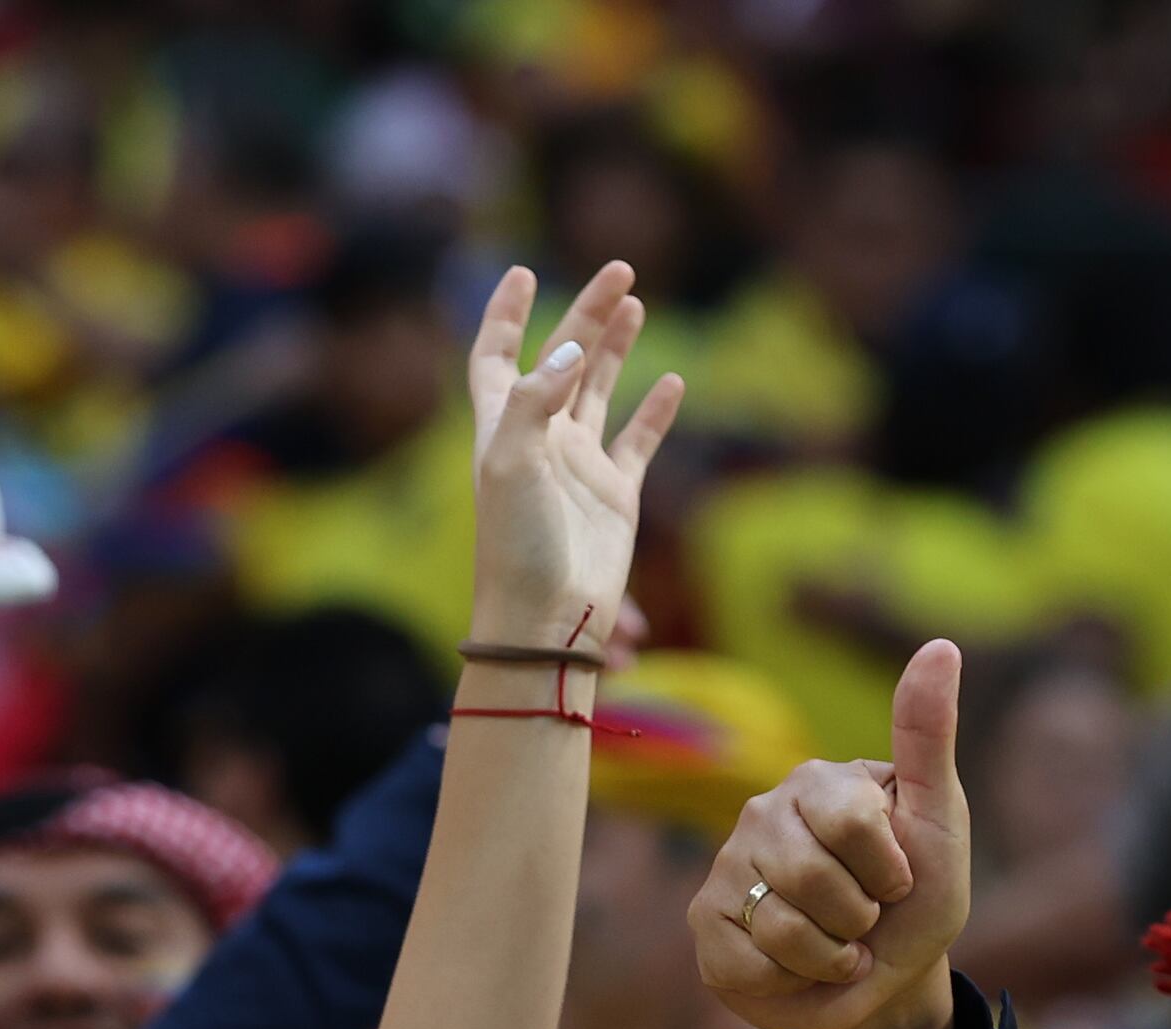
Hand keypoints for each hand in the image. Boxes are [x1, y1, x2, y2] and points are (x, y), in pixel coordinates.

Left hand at [463, 262, 683, 653]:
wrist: (548, 616)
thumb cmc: (516, 544)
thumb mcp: (510, 462)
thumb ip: (534, 400)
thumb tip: (570, 353)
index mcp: (502, 426)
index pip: (496, 356)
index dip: (505, 315)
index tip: (524, 274)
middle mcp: (540, 438)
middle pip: (561, 358)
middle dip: (586, 313)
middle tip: (619, 270)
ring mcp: (579, 464)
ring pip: (599, 390)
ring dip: (614, 347)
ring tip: (635, 304)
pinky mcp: (616, 494)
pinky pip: (639, 441)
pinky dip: (656, 411)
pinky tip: (673, 380)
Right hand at [694, 640, 972, 1028]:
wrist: (884, 984)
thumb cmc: (915, 898)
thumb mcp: (939, 822)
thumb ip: (929, 738)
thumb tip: (941, 644)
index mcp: (818, 781)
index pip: (852, 822)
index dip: (889, 871)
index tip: (898, 879)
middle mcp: (762, 813)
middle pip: (812, 879)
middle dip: (860, 920)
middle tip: (866, 919)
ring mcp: (726, 867)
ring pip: (779, 927)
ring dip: (831, 957)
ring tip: (838, 946)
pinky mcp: (704, 924)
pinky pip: (749, 964)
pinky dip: (793, 982)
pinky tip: (800, 968)